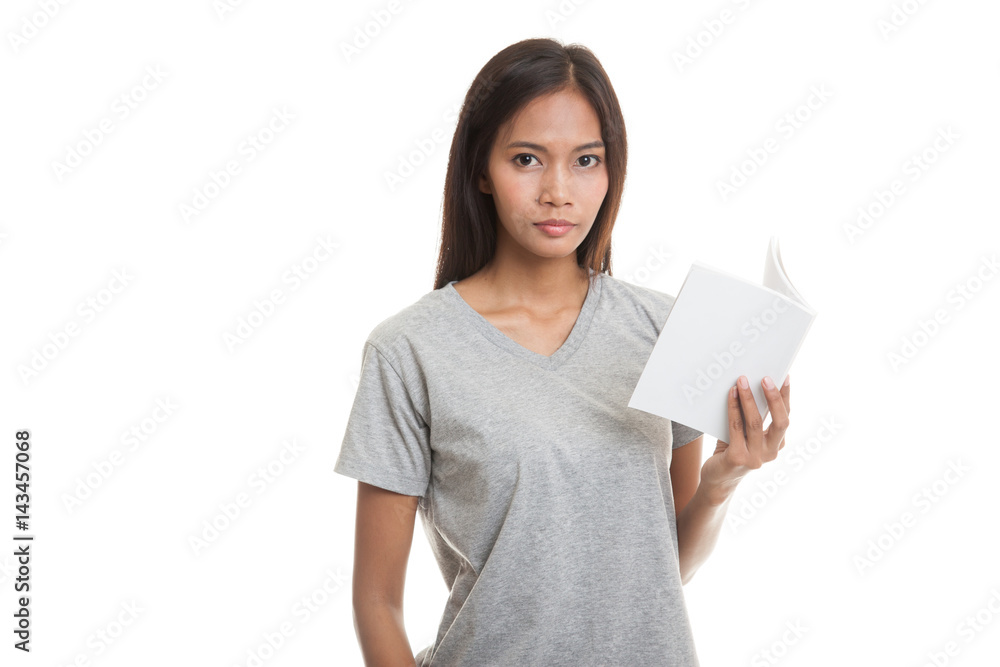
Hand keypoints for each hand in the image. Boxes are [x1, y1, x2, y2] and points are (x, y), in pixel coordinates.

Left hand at [699, 375, 790, 501]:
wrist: (717, 479)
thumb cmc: (732, 450)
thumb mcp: (746, 434)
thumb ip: (753, 417)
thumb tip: (751, 385)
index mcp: (777, 445)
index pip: (786, 417)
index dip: (786, 397)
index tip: (785, 377)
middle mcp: (771, 453)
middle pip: (780, 422)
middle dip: (774, 397)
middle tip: (766, 378)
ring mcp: (756, 458)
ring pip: (756, 423)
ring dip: (749, 399)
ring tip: (742, 381)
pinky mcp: (738, 458)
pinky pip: (736, 428)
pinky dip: (733, 408)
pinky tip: (731, 394)